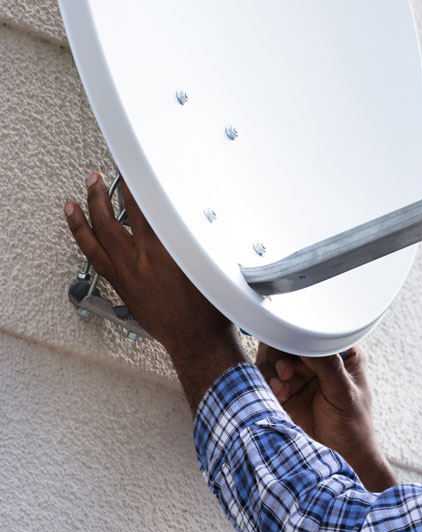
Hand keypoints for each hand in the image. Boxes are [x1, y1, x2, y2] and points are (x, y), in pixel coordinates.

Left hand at [65, 172, 245, 409]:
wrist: (198, 340)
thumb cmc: (210, 308)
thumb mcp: (211, 263)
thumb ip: (198, 238)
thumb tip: (195, 217)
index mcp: (163, 250)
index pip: (143, 206)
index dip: (135, 184)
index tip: (133, 169)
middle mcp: (138, 259)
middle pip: (110, 217)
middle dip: (101, 193)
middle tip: (98, 178)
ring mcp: (125, 274)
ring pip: (95, 238)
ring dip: (84, 215)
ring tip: (76, 199)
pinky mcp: (121, 287)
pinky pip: (94, 259)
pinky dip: (85, 241)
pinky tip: (82, 234)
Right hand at [257, 344, 397, 490]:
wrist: (341, 455)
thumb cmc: (353, 425)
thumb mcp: (344, 393)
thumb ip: (328, 366)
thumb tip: (309, 341)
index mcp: (342, 352)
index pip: (316, 332)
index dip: (300, 336)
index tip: (294, 351)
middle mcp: (319, 359)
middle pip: (290, 340)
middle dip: (283, 355)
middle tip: (286, 373)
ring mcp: (302, 374)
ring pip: (275, 358)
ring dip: (273, 370)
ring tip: (282, 389)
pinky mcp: (286, 390)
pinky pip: (268, 378)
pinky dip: (268, 384)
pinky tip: (278, 396)